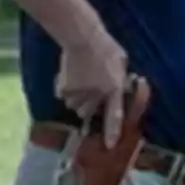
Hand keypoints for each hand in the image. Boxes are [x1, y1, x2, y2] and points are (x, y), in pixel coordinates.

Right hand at [55, 31, 128, 147]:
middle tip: (88, 89)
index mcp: (114, 88)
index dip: (112, 131)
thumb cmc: (106, 46)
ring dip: (76, 97)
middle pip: (87, 112)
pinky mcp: (65, 88)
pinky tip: (69, 74)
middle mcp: (97, 94)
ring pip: (74, 105)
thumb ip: (121, 77)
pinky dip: (64, 88)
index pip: (115, 115)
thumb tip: (122, 87)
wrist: (83, 37)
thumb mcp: (121, 61)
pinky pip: (62, 95)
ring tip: (79, 78)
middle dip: (87, 105)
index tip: (109, 146)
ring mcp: (80, 92)